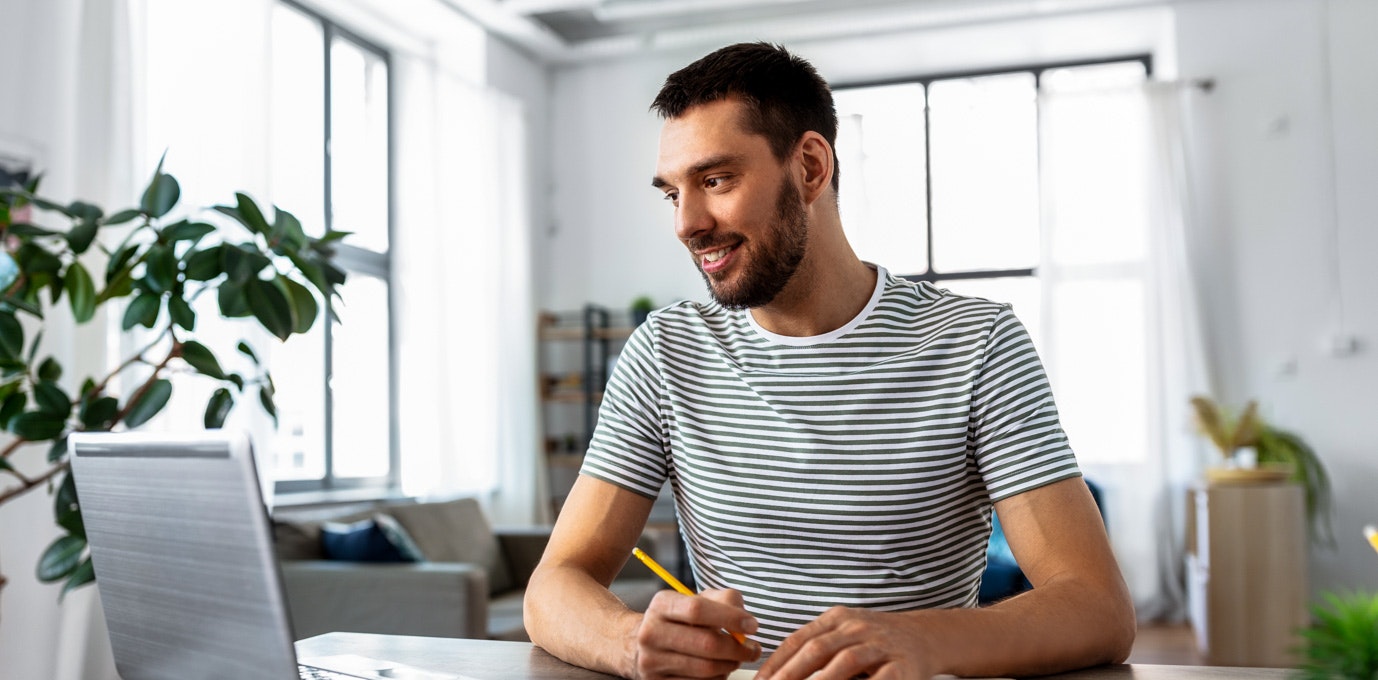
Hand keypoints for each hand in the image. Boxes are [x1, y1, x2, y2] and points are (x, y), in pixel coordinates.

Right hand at [632, 588, 761, 679]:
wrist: (640, 645)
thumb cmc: (679, 620)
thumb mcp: (696, 600)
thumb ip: (724, 600)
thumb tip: (744, 619)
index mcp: (661, 605)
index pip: (698, 609)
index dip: (730, 617)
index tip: (752, 625)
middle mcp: (651, 632)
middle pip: (705, 643)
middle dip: (737, 648)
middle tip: (753, 649)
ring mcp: (651, 661)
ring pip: (705, 668)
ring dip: (730, 665)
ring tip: (737, 658)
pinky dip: (717, 678)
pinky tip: (719, 669)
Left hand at [757, 606, 933, 679]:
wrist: (925, 636)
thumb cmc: (876, 640)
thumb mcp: (844, 634)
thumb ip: (816, 647)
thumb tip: (779, 672)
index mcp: (836, 618)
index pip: (798, 640)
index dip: (776, 663)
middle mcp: (856, 627)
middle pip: (816, 651)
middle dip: (790, 675)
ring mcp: (879, 644)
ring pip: (845, 663)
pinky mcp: (902, 665)